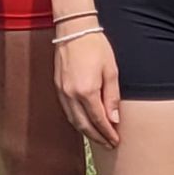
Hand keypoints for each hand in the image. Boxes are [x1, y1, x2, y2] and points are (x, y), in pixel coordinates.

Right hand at [55, 29, 121, 148]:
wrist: (74, 30)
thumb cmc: (96, 47)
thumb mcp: (111, 71)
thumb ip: (112, 97)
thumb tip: (114, 119)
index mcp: (86, 91)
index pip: (98, 120)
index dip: (107, 132)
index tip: (115, 140)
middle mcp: (71, 95)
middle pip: (84, 125)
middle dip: (97, 137)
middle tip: (109, 144)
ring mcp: (62, 92)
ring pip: (74, 120)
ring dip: (86, 132)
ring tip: (99, 137)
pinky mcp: (58, 88)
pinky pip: (67, 111)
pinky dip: (77, 121)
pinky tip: (85, 123)